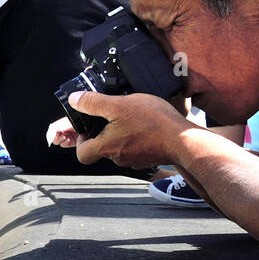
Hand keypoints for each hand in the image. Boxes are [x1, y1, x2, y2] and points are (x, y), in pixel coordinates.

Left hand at [47, 91, 195, 167]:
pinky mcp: (149, 157)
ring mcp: (135, 159)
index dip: (80, 141)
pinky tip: (146, 123)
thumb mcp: (119, 105)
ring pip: (119, 147)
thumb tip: (74, 100)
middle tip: (112, 115)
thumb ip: (94, 103)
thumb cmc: (153, 123)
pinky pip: (136, 147)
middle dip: (103, 132)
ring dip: (121, 132)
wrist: (184, 140)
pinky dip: (137, 136)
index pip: (82, 155)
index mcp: (107, 148)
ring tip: (132, 116)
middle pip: (101, 149)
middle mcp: (119, 158)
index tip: (88, 127)